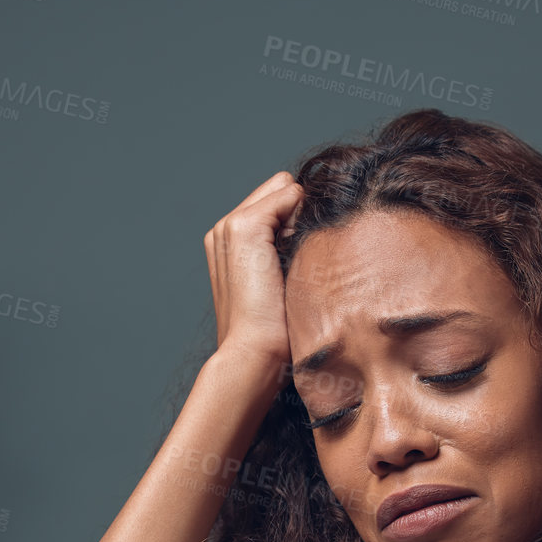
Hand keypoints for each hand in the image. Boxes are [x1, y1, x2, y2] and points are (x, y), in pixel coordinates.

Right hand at [203, 171, 304, 368]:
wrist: (254, 352)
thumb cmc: (273, 331)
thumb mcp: (281, 282)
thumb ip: (287, 249)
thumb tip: (318, 226)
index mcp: (228, 243)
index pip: (274, 202)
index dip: (296, 219)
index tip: (299, 258)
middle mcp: (223, 229)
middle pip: (280, 188)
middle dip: (298, 213)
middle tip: (298, 258)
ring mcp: (230, 224)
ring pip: (284, 188)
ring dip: (300, 217)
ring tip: (294, 261)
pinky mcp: (244, 226)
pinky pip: (288, 194)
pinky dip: (302, 217)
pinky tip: (295, 255)